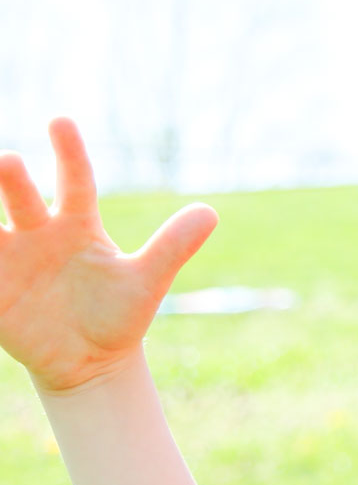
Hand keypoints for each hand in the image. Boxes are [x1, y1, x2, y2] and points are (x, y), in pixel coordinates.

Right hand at [0, 118, 216, 394]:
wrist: (90, 363)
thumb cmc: (118, 316)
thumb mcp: (147, 282)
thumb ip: (172, 246)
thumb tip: (210, 212)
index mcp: (77, 225)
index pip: (74, 182)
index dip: (69, 154)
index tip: (61, 121)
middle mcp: (38, 232)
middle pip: (21, 198)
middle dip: (11, 180)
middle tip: (7, 160)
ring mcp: (9, 259)